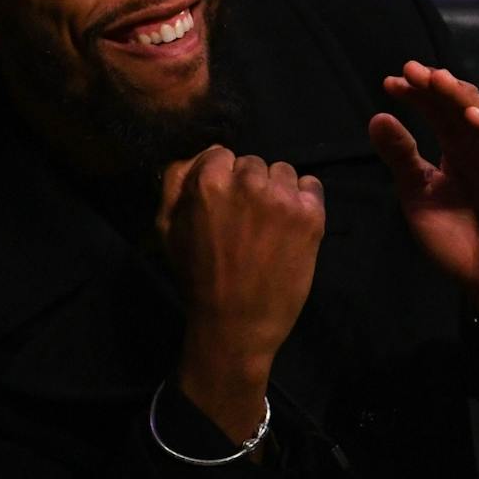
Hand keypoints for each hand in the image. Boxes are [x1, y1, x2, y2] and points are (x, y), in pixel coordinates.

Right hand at [159, 146, 325, 439]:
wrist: (236, 325)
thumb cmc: (197, 278)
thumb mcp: (167, 228)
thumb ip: (176, 183)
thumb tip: (199, 154)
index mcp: (208, 181)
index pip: (221, 154)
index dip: (223, 178)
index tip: (226, 204)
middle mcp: (248, 181)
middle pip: (253, 163)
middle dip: (250, 185)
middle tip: (247, 220)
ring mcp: (282, 198)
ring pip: (283, 172)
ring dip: (277, 190)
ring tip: (270, 225)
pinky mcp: (310, 215)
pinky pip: (312, 186)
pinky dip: (304, 200)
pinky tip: (293, 225)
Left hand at [369, 62, 478, 334]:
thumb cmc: (455, 241)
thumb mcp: (418, 196)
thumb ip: (401, 159)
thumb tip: (377, 117)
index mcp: (456, 150)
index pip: (437, 111)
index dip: (417, 95)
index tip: (390, 83)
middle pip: (462, 106)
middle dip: (438, 86)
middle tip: (412, 71)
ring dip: (465, 97)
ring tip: (439, 83)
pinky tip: (472, 116)